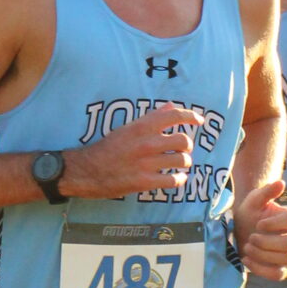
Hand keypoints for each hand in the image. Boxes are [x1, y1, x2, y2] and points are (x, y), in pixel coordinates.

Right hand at [57, 101, 203, 200]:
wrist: (87, 171)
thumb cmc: (107, 148)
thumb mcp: (128, 128)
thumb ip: (152, 117)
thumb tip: (171, 106)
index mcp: (142, 127)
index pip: (175, 116)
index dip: (191, 116)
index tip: (199, 120)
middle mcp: (147, 143)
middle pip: (184, 141)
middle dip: (187, 146)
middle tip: (183, 150)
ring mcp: (147, 163)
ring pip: (181, 161)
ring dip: (185, 163)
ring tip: (180, 165)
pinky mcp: (144, 182)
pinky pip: (173, 180)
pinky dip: (179, 180)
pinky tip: (177, 178)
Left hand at [236, 178, 286, 280]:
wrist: (241, 233)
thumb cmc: (250, 215)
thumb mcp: (254, 200)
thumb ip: (266, 192)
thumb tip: (281, 183)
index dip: (274, 223)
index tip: (258, 224)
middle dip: (266, 242)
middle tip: (251, 238)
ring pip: (284, 259)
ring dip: (262, 254)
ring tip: (247, 247)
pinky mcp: (282, 270)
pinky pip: (278, 275)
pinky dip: (261, 269)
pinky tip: (246, 260)